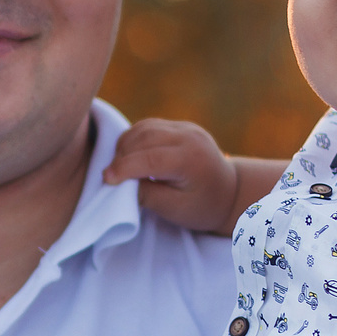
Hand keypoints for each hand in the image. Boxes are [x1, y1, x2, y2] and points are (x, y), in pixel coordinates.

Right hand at [104, 119, 238, 233]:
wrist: (229, 192)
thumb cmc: (202, 206)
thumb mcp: (175, 209)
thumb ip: (147, 195)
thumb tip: (120, 184)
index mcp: (191, 159)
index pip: (150, 158)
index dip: (124, 168)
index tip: (107, 180)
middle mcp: (190, 136)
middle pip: (144, 138)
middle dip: (122, 156)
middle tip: (110, 177)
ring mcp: (186, 127)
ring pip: (144, 128)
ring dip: (126, 145)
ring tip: (119, 167)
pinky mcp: (180, 126)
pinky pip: (150, 126)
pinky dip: (135, 139)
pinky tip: (129, 155)